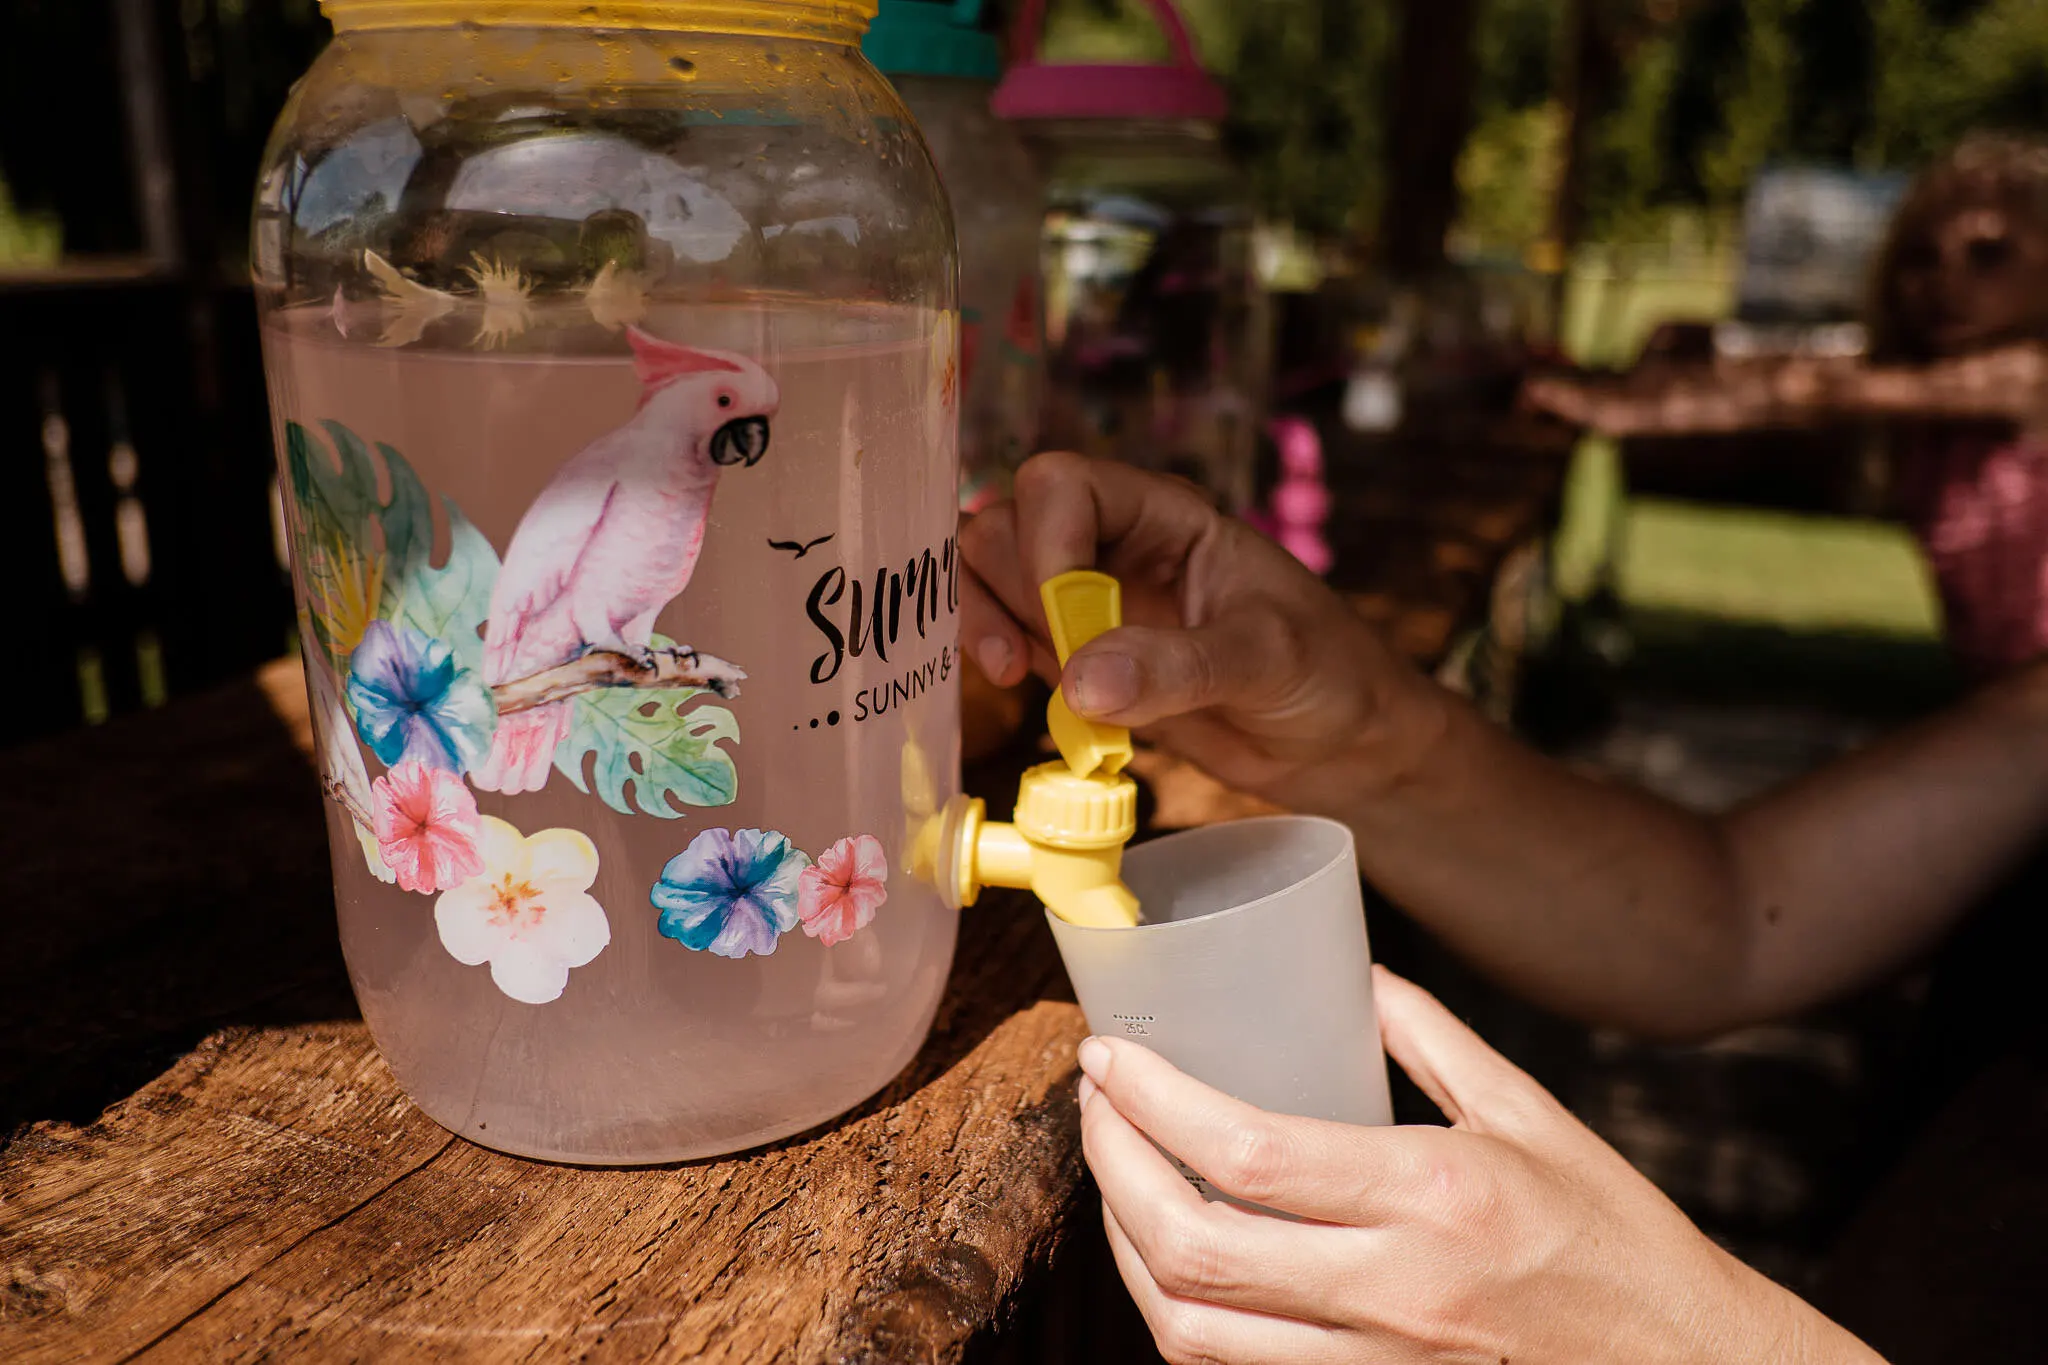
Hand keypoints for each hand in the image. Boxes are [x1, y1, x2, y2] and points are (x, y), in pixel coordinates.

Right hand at [959, 453, 1439, 803]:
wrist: (1341, 745)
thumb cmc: (1329, 674)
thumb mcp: (1269, 661)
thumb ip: (1180, 667)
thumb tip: (1083, 683)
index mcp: (1165, 515)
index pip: (1063, 485)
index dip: (1045, 541)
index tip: (1064, 615)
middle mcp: (1113, 547)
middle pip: (1006, 526)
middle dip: (1004, 589)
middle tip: (1028, 660)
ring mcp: (1087, 603)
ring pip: (988, 578)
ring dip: (979, 621)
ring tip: (1013, 676)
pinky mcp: (1075, 659)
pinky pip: (1001, 637)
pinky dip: (988, 658)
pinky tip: (1015, 692)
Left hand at [1076, 966, 1885, 1364]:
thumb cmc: (1617, 1242)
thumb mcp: (1532, 1116)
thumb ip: (1431, 1040)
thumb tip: (1354, 972)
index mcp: (1430, 1198)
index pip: (1244, 1153)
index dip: (1151, 1102)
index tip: (1109, 1058)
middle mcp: (1392, 1292)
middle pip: (1191, 1249)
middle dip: (1109, 1169)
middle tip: (1095, 1106)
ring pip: (1193, 1331)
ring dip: (1126, 1251)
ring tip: (1115, 1179)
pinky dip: (1182, 1316)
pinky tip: (1172, 1261)